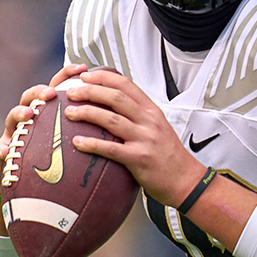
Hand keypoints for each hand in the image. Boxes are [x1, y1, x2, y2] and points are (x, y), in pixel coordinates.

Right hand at [0, 63, 88, 234]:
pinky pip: (0, 149)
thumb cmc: (57, 166)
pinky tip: (5, 151)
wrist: (31, 193)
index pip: (58, 87)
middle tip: (51, 94)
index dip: (68, 75)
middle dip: (40, 91)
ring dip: (19, 113)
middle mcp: (31, 118)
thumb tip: (126, 121)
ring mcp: (15, 134)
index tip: (82, 68)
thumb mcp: (77, 147)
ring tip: (29, 114)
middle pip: (32, 95)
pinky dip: (2, 149)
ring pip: (13, 117)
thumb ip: (94, 131)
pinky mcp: (3, 153)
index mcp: (50, 113)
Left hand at [62, 68, 204, 206]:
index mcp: (151, 111)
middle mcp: (149, 121)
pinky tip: (78, 143)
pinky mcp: (139, 159)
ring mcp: (145, 139)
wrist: (186, 180)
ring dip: (88, 113)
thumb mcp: (157, 127)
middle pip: (116, 98)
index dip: (104, 78)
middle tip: (72, 92)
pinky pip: (112, 149)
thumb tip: (112, 106)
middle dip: (91, 91)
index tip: (86, 76)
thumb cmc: (169, 156)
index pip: (126, 85)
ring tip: (70, 112)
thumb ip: (138, 116)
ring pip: (112, 120)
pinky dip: (92, 144)